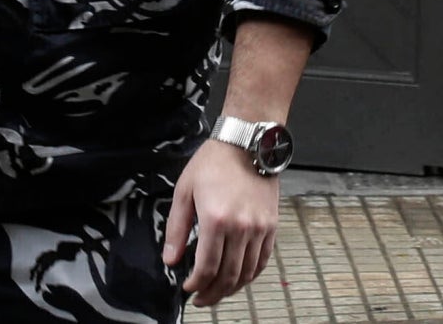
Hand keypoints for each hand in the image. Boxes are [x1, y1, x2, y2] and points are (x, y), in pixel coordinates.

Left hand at [163, 137, 279, 305]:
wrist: (246, 144)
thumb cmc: (212, 163)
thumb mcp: (184, 191)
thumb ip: (177, 229)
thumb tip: (171, 259)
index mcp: (216, 219)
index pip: (207, 267)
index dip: (197, 285)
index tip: (188, 289)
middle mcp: (241, 228)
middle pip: (228, 275)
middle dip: (213, 293)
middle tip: (201, 299)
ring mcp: (259, 228)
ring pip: (247, 272)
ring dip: (231, 288)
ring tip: (218, 293)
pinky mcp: (271, 226)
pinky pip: (263, 260)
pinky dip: (251, 275)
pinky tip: (239, 279)